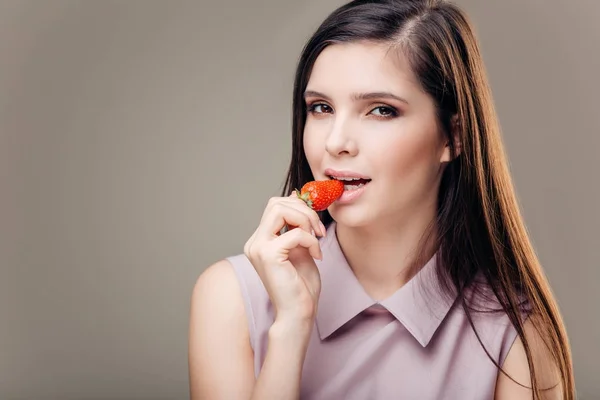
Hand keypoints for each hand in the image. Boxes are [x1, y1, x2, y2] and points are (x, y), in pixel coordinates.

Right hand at [244, 193, 325, 325]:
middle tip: (319, 230)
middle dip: (304, 210)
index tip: (316, 225)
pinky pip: (294, 232)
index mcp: (260, 240)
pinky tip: (317, 255)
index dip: (299, 207)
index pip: (275, 205)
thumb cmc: (301, 286)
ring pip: (281, 210)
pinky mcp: (268, 255)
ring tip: (317, 238)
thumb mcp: (302, 247)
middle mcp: (254, 242)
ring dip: (306, 220)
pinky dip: (311, 240)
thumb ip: (297, 224)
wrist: (298, 314)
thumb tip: (296, 195)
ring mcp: (258, 248)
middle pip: (276, 203)